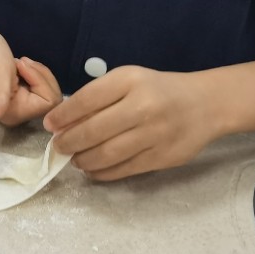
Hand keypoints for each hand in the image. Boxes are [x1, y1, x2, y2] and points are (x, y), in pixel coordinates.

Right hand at [0, 28, 62, 126]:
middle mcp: (16, 114)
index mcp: (12, 114)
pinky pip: (40, 87)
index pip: (48, 103)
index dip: (40, 81)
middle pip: (50, 98)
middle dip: (40, 76)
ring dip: (37, 72)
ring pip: (47, 91)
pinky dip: (35, 72)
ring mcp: (18, 105)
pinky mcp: (18, 95)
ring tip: (18, 64)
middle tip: (21, 63)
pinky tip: (20, 67)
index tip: (22, 68)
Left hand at [43, 66, 217, 180]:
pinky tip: (92, 169)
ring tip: (74, 159)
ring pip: (107, 154)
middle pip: (93, 130)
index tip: (49, 125)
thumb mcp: (128, 80)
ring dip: (83, 159)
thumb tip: (64, 121)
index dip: (63, 116)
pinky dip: (103, 172)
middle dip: (68, 141)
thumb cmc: (157, 90)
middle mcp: (143, 107)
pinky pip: (125, 169)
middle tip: (57, 147)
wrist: (204, 104)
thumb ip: (99, 96)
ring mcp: (154, 134)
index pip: (87, 100)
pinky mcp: (162, 157)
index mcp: (130, 81)